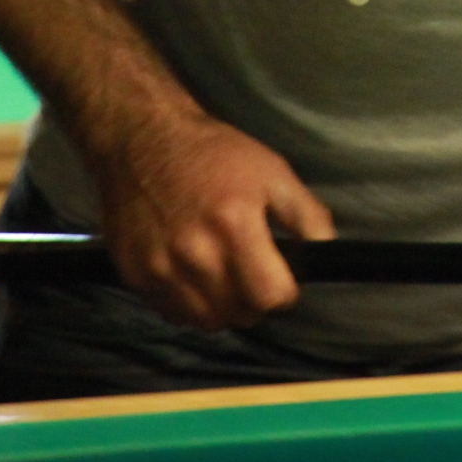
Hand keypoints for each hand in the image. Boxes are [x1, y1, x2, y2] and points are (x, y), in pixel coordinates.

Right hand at [88, 105, 334, 329]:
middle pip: (240, 314)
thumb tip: (326, 253)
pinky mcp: (135, 274)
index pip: (271, 296)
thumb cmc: (214, 154)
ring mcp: (161, 267)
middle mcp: (195, 252)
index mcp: (234, 225)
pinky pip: (173, 313)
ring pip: (207, 321)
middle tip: (253, 274)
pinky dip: (190, 305)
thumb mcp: (273, 172)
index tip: (282, 277)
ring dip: (224, 308)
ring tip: (225, 277)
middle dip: (255, 300)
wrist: (144, 139)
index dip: (285, 291)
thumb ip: (307, 216)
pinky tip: (195, 275)